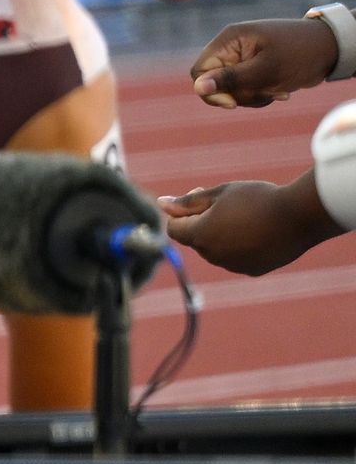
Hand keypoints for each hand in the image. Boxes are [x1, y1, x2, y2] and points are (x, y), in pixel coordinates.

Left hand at [162, 176, 337, 276]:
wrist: (301, 216)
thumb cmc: (258, 198)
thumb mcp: (221, 193)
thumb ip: (188, 202)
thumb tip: (161, 205)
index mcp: (200, 235)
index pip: (174, 229)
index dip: (181, 212)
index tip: (199, 197)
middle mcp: (213, 255)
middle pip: (196, 239)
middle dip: (202, 221)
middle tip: (227, 202)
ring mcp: (233, 266)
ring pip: (216, 249)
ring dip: (222, 234)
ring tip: (248, 215)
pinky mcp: (253, 270)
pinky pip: (237, 258)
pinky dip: (240, 246)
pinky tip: (260, 231)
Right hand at [189, 14, 343, 107]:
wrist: (332, 49)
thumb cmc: (300, 54)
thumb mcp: (266, 69)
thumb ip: (231, 79)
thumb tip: (198, 87)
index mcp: (229, 40)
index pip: (200, 71)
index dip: (211, 90)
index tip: (233, 103)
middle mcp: (231, 48)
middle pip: (215, 83)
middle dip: (239, 95)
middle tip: (266, 93)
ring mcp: (242, 59)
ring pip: (231, 90)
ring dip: (253, 97)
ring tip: (278, 92)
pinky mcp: (253, 69)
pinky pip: (246, 90)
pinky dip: (261, 95)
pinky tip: (281, 91)